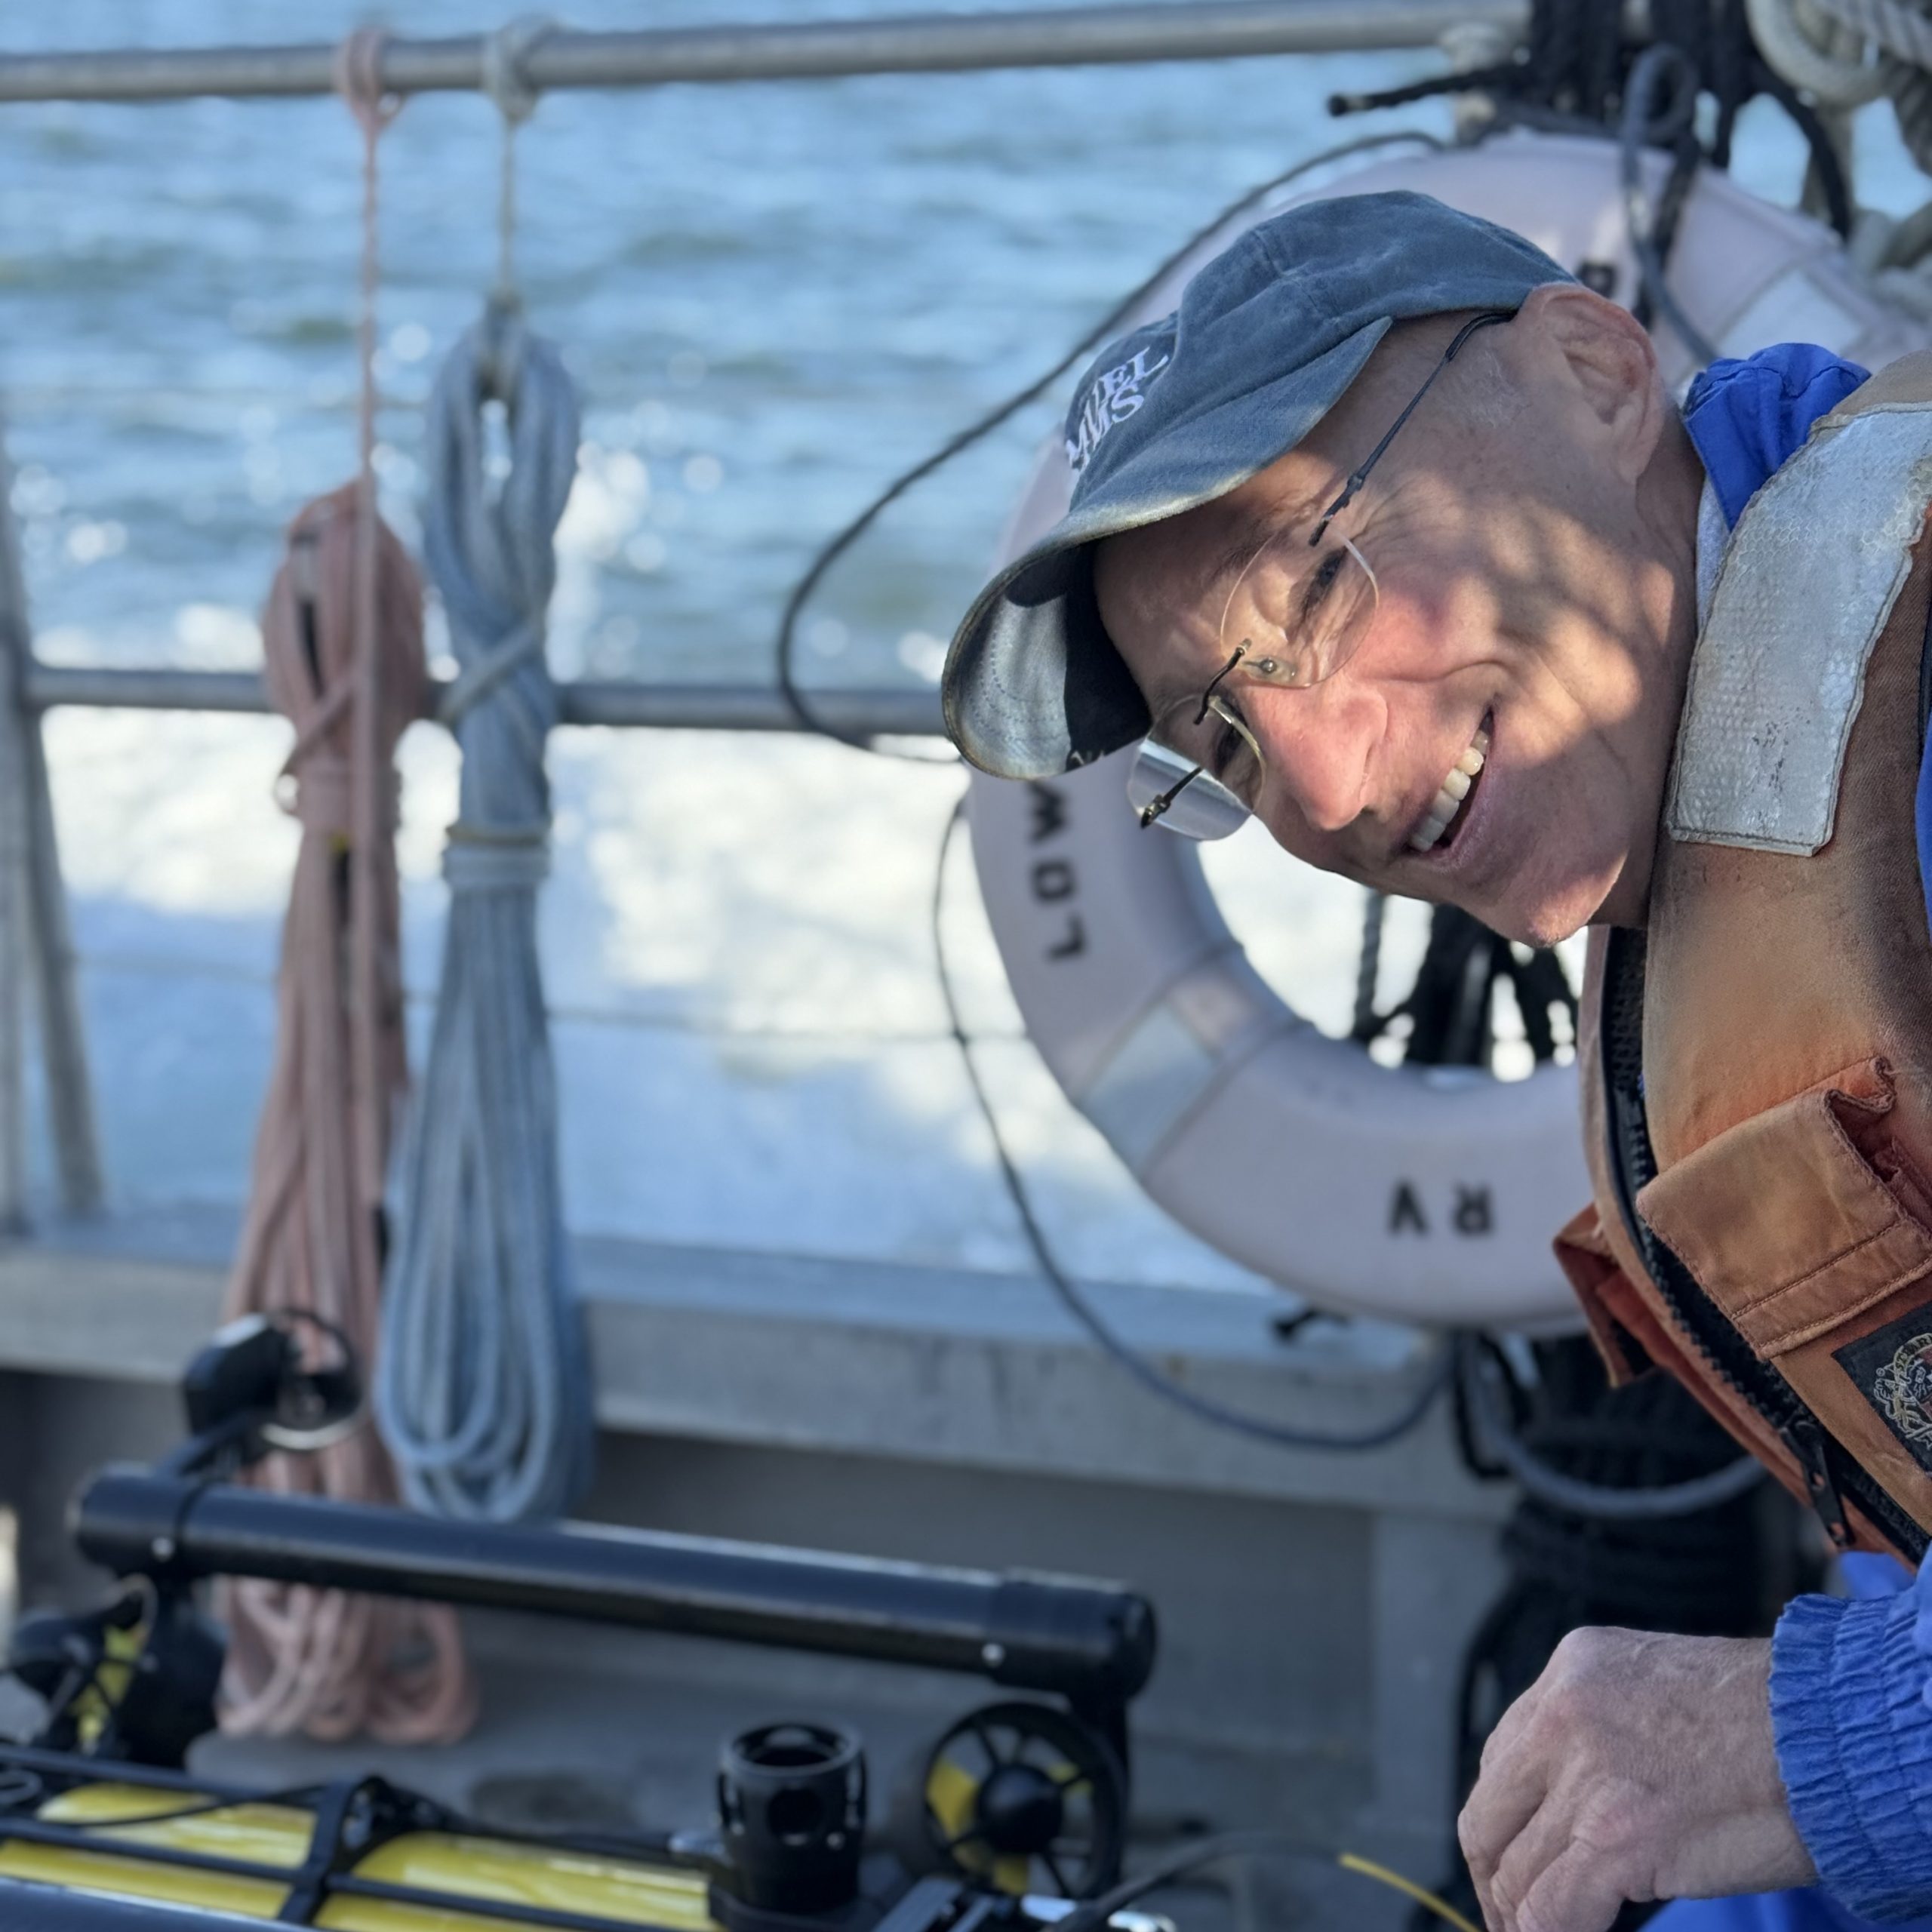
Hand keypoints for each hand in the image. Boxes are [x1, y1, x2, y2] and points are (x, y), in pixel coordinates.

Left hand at [1458, 1628, 1814, 1931]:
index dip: (1505, 1824)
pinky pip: (1548, 1908)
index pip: (1501, 1759)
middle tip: (1510, 1917)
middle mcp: (1562, 1712)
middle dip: (1493, 1875)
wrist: (1830, 1733)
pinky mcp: (1617, 1837)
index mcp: (1569, 1670)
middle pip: (1487, 1813)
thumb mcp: (1655, 1688)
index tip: (1516, 1861)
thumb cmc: (1767, 1722)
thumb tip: (1568, 1802)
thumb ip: (1601, 1730)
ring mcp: (1586, 1774)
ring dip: (1518, 1917)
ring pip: (1512, 1869)